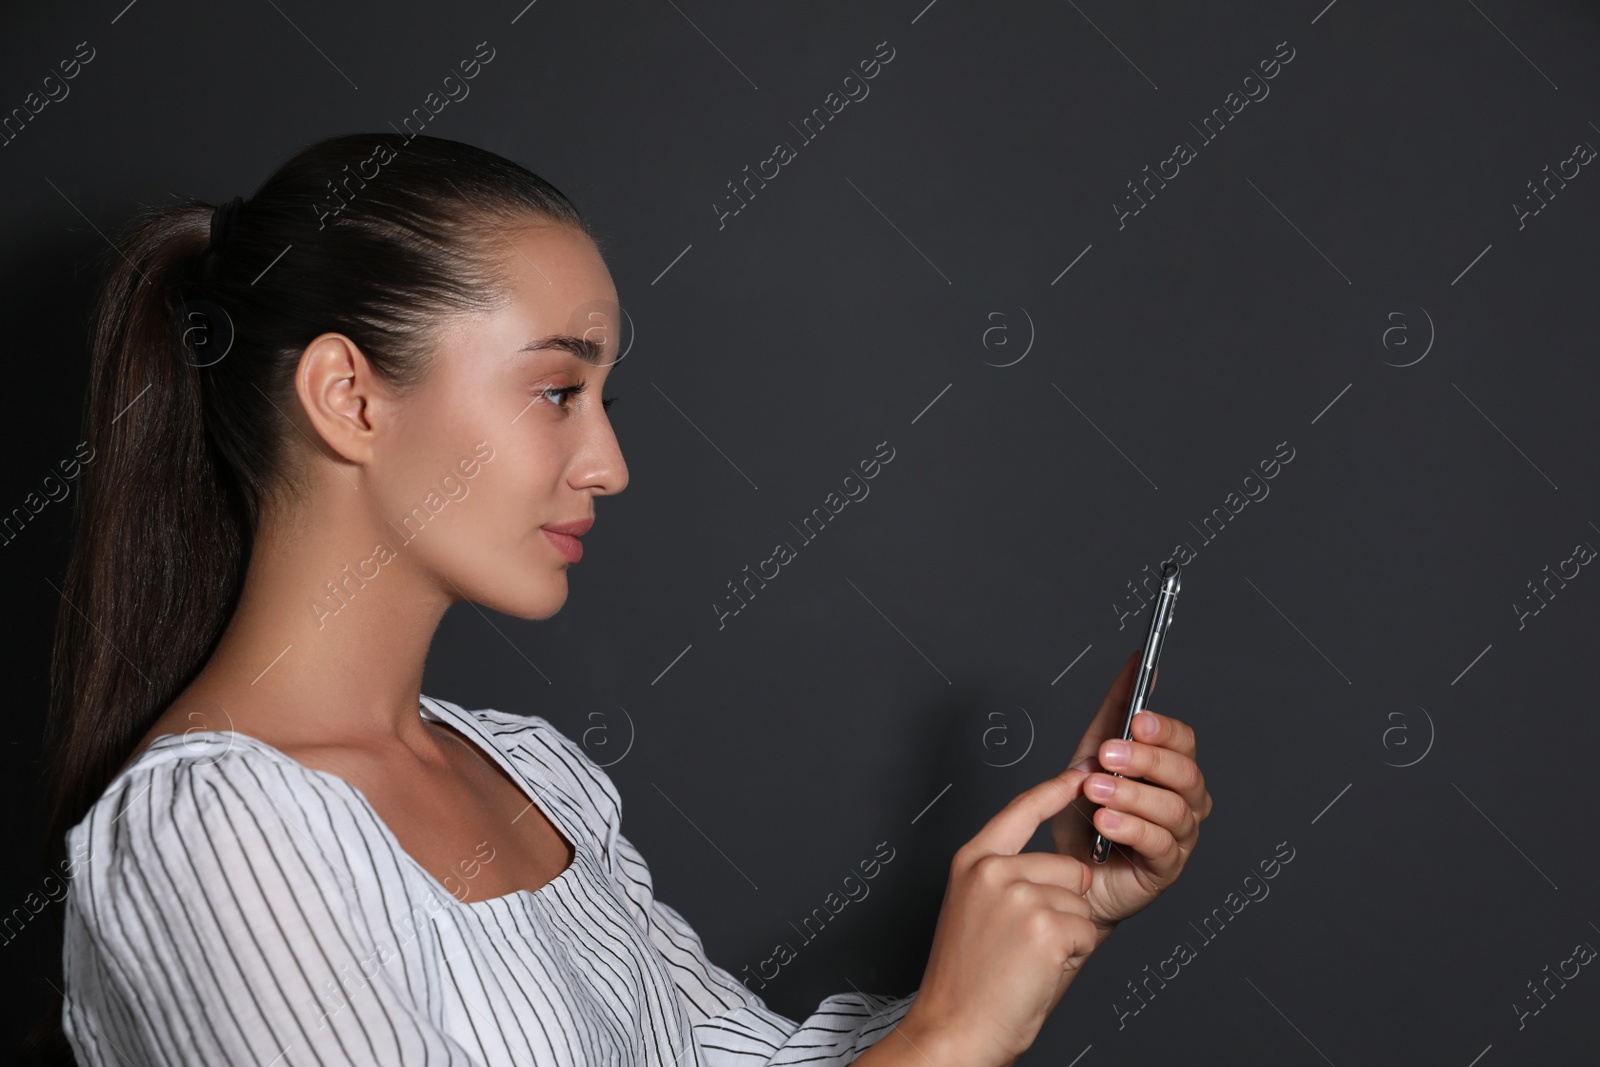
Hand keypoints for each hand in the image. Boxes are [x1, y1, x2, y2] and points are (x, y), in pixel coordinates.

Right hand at [896, 770, 1103, 1066]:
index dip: (1055, 790)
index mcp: (973, 862)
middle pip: (1067, 867)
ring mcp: (1019, 896)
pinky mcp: (1045, 926)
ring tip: (1030, 959)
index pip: (1020, 810)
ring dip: (1070, 933)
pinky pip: (1087, 931)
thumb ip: (1015, 878)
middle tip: (1026, 943)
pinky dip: (1074, 956)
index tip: (1079, 772)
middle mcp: (992, 871)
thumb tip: (1068, 867)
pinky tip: (1039, 969)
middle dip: (1064, 905)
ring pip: (1080, 902)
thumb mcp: (979, 909)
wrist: (956, 1027)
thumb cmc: (969, 981)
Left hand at [1049, 648, 1211, 940]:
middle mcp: (1184, 801)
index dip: (1164, 729)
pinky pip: (1161, 845)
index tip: (1136, 721)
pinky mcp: (1167, 869)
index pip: (1183, 741)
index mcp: (1169, 770)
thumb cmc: (1084, 818)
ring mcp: (1180, 836)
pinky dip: (1132, 828)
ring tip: (1097, 791)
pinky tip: (1107, 822)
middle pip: (1185, 772)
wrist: (1066, 875)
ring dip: (1132, 795)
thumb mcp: (1089, 756)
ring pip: (1174, 808)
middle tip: (1108, 756)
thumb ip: (1113, 713)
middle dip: (1146, 760)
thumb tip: (1135, 663)